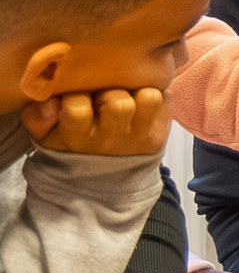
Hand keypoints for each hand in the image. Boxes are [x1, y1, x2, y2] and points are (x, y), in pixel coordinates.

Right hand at [24, 87, 165, 156]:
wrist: (102, 180)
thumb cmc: (70, 146)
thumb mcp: (44, 135)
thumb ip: (37, 115)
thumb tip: (51, 101)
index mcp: (77, 137)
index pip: (77, 107)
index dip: (76, 96)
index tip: (76, 97)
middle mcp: (111, 138)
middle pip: (119, 102)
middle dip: (110, 91)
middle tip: (104, 94)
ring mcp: (139, 137)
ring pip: (149, 97)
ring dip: (138, 91)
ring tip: (127, 94)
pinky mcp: (159, 135)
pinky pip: (167, 100)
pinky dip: (157, 95)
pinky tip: (141, 100)